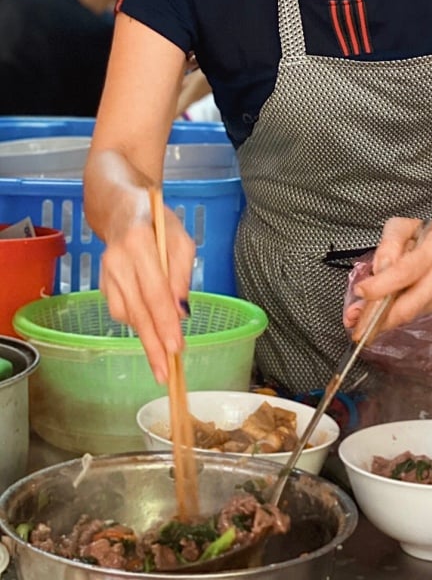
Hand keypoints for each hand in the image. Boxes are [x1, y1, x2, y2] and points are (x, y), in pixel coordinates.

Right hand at [98, 189, 195, 383]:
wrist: (120, 207)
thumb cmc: (157, 221)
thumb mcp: (181, 238)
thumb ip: (182, 272)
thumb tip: (181, 311)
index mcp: (139, 242)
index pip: (155, 291)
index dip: (165, 322)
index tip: (176, 348)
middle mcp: (117, 259)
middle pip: (138, 309)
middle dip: (153, 344)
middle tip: (165, 372)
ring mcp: (105, 272)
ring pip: (126, 314)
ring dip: (145, 337)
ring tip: (161, 356)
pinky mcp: (101, 282)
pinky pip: (119, 309)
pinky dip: (135, 321)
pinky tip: (148, 327)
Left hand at [343, 217, 431, 340]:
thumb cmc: (424, 233)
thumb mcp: (402, 226)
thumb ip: (388, 244)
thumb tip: (378, 271)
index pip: (405, 272)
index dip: (381, 285)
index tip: (360, 291)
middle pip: (408, 305)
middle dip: (378, 317)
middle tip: (354, 322)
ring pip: (408, 314)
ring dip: (380, 322)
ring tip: (357, 322)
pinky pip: (409, 314)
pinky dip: (389, 318)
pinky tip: (373, 318)